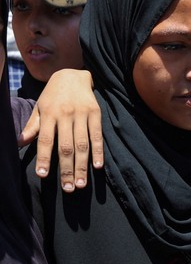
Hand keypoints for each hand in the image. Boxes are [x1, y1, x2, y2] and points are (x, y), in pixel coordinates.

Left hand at [22, 69, 102, 192]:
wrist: (73, 75)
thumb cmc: (53, 95)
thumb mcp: (40, 108)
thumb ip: (33, 127)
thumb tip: (20, 143)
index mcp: (49, 114)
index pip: (45, 140)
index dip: (44, 158)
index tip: (43, 175)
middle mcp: (65, 115)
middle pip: (66, 147)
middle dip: (67, 169)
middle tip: (68, 188)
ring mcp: (82, 115)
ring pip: (82, 145)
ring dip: (81, 166)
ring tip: (80, 184)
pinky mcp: (96, 114)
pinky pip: (97, 136)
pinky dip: (98, 152)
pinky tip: (97, 167)